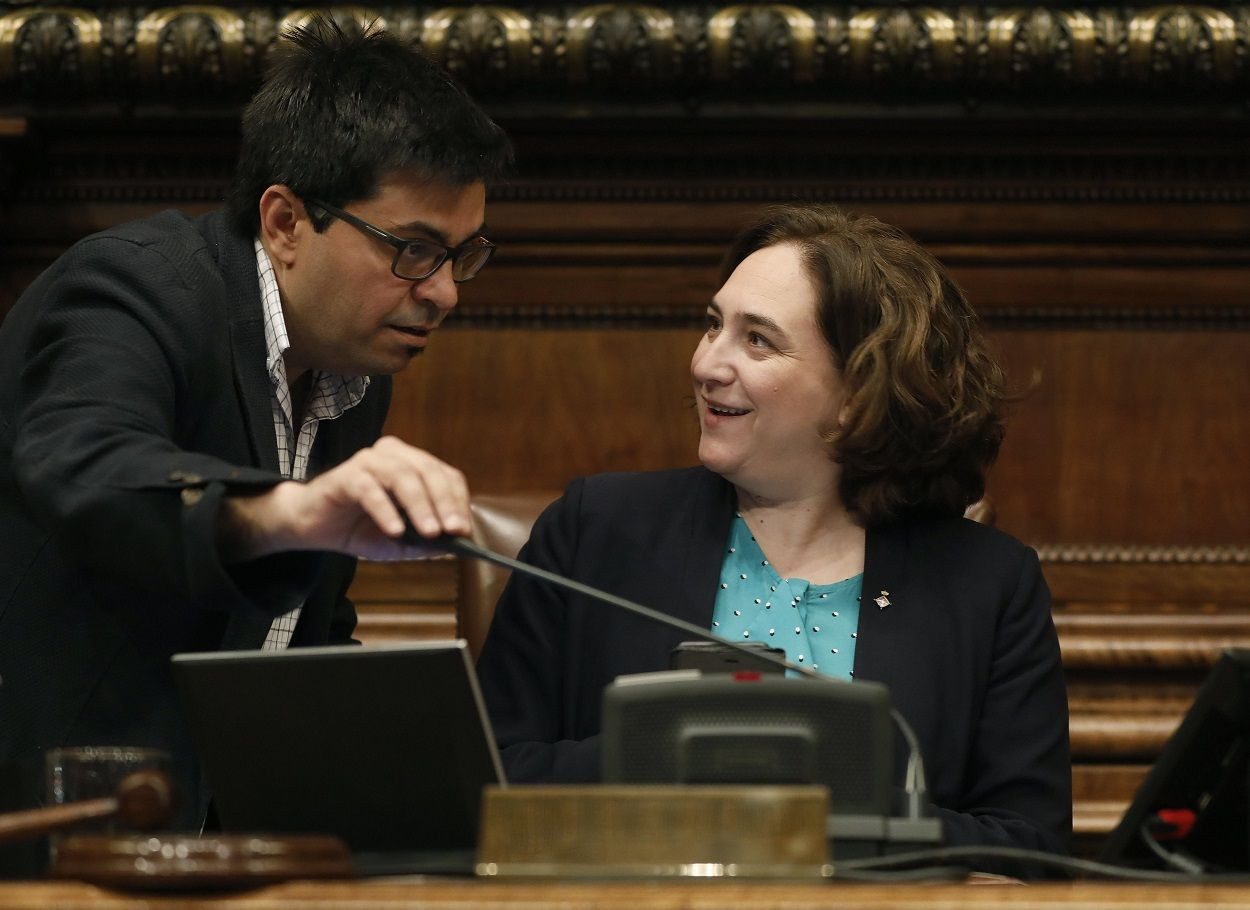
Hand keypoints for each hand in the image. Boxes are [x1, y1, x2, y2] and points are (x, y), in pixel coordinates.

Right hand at [219, 436, 471, 560]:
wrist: (311, 526)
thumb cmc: (359, 528)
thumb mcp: (398, 542)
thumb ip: (424, 543)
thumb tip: (452, 547)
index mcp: (412, 464)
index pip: (446, 475)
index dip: (457, 501)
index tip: (463, 529)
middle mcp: (392, 455)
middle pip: (428, 471)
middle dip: (444, 503)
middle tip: (453, 530)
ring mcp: (368, 462)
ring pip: (403, 476)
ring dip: (420, 506)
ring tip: (430, 533)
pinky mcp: (345, 475)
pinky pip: (370, 490)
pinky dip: (385, 510)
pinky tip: (394, 531)